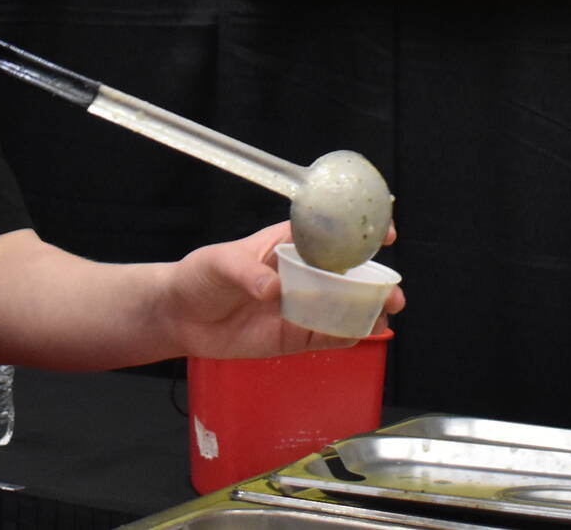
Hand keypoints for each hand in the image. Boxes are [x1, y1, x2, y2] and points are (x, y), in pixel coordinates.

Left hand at [163, 220, 403, 358]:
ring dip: (366, 311)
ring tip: (383, 314)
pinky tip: (358, 333)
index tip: (385, 235)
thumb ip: (248, 275)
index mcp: (287, 245)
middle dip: (373, 281)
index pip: (329, 234)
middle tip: (391, 291)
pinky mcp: (292, 337)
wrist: (179, 316)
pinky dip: (345, 335)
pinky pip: (326, 336)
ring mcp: (299, 306)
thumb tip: (274, 290)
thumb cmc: (200, 275)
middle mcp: (300, 275)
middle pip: (346, 275)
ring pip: (343, 308)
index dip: (359, 233)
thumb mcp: (221, 263)